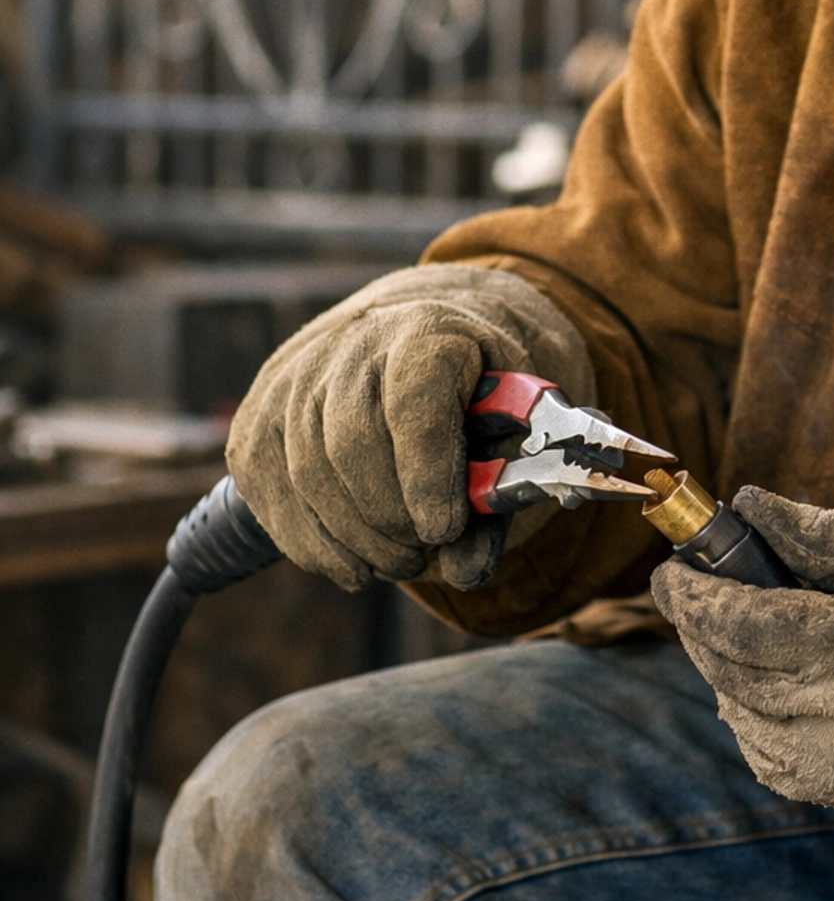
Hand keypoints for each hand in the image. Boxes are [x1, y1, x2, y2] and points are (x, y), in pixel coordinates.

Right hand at [227, 265, 592, 591]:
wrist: (411, 339)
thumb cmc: (471, 391)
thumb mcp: (510, 425)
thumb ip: (496, 495)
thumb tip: (466, 570)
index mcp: (427, 331)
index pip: (413, 398)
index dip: (426, 472)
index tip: (444, 530)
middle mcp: (351, 343)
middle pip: (351, 440)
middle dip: (390, 516)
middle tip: (424, 554)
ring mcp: (293, 378)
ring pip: (306, 471)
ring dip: (355, 539)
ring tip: (400, 563)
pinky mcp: (257, 417)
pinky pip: (269, 490)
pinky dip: (312, 545)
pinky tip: (354, 566)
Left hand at [653, 489, 833, 829]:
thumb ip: (807, 531)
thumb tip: (739, 506)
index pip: (738, 622)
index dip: (692, 596)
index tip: (669, 571)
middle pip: (730, 668)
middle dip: (699, 627)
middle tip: (689, 591)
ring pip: (740, 715)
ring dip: (720, 673)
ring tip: (730, 633)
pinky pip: (766, 759)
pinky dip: (747, 720)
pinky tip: (758, 687)